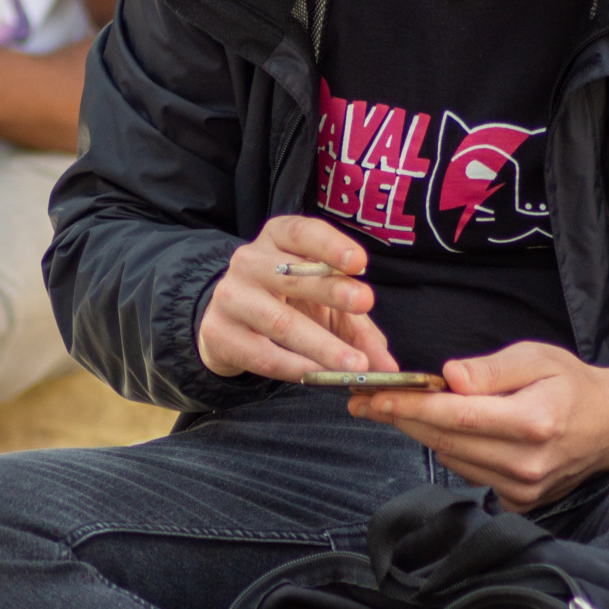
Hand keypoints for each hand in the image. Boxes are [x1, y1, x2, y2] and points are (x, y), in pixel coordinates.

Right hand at [196, 215, 398, 380]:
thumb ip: (358, 329)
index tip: (359, 262)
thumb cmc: (288, 303)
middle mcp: (250, 261)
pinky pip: (262, 354)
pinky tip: (319, 376)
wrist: (230, 322)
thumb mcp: (324, 304)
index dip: (330, 245)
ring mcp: (231, 297)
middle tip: (365, 302)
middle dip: (331, 289)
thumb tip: (389, 366)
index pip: (301, 232)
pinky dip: (294, 367)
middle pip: (292, 275)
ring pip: (280, 321)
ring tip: (355, 364)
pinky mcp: (219, 333)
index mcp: (277, 239)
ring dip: (321, 345)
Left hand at [347, 342, 608, 509]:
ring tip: (394, 409)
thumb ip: (490, 370)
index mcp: (534, 422)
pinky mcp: (521, 502)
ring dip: (420, 434)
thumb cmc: (572, 384)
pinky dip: (451, 451)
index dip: (410, 407)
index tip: (373, 396)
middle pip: (447, 441)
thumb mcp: (537, 358)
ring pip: (453, 458)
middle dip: (401, 419)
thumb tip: (448, 376)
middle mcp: (528, 462)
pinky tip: (442, 430)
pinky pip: (469, 473)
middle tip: (364, 400)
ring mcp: (524, 488)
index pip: (456, 416)